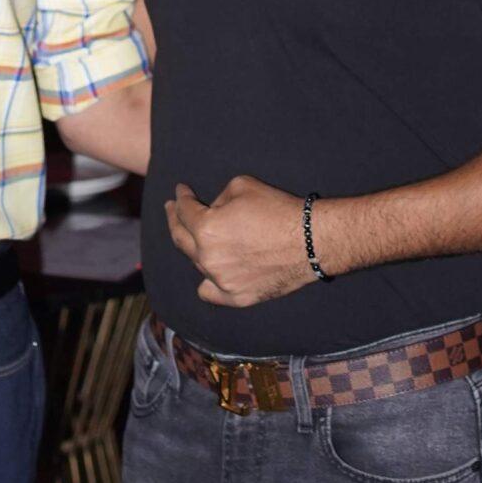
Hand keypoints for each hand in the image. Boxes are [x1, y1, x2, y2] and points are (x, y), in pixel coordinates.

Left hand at [166, 176, 308, 307]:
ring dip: (195, 247)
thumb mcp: (242, 185)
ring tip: (197, 237)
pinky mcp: (237, 297)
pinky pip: (209, 292)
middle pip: (180, 238)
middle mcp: (208, 258)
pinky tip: (207, 272)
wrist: (310, 241)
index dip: (180, 197)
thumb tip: (211, 208)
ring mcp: (221, 281)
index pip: (184, 210)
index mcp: (206, 229)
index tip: (180, 191)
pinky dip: (207, 281)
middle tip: (171, 209)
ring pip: (196, 263)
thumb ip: (217, 197)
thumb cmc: (278, 209)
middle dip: (174, 219)